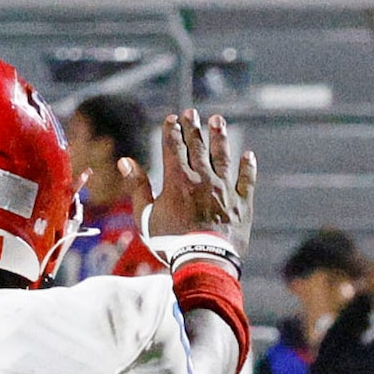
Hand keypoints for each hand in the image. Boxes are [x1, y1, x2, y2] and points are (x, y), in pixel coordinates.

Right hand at [132, 112, 256, 255]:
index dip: (172, 132)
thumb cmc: (170, 242)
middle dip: (194, 128)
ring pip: (222, 156)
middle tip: (192, 113)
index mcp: (177, 180)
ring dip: (219, 138)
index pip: (174, 148)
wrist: (203, 260)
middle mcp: (203, 178)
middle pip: (198, 147)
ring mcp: (224, 189)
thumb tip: (126, 161)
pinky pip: (245, 180)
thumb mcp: (145, 217)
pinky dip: (247, 166)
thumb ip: (137, 187)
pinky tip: (248, 155)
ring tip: (217, 121)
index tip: (172, 119)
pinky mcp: (241, 203)